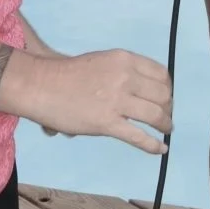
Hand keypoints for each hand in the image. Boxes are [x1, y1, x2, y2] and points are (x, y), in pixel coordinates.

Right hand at [6, 48, 173, 153]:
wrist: (41, 86)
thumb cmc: (66, 74)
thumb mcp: (102, 61)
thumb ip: (121, 72)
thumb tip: (135, 88)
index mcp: (124, 59)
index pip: (160, 73)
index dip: (167, 87)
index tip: (165, 96)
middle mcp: (126, 77)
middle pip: (162, 94)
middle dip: (168, 106)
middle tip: (166, 116)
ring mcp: (117, 100)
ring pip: (156, 115)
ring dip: (165, 124)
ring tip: (166, 130)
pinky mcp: (107, 123)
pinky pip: (139, 136)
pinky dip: (153, 145)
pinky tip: (161, 149)